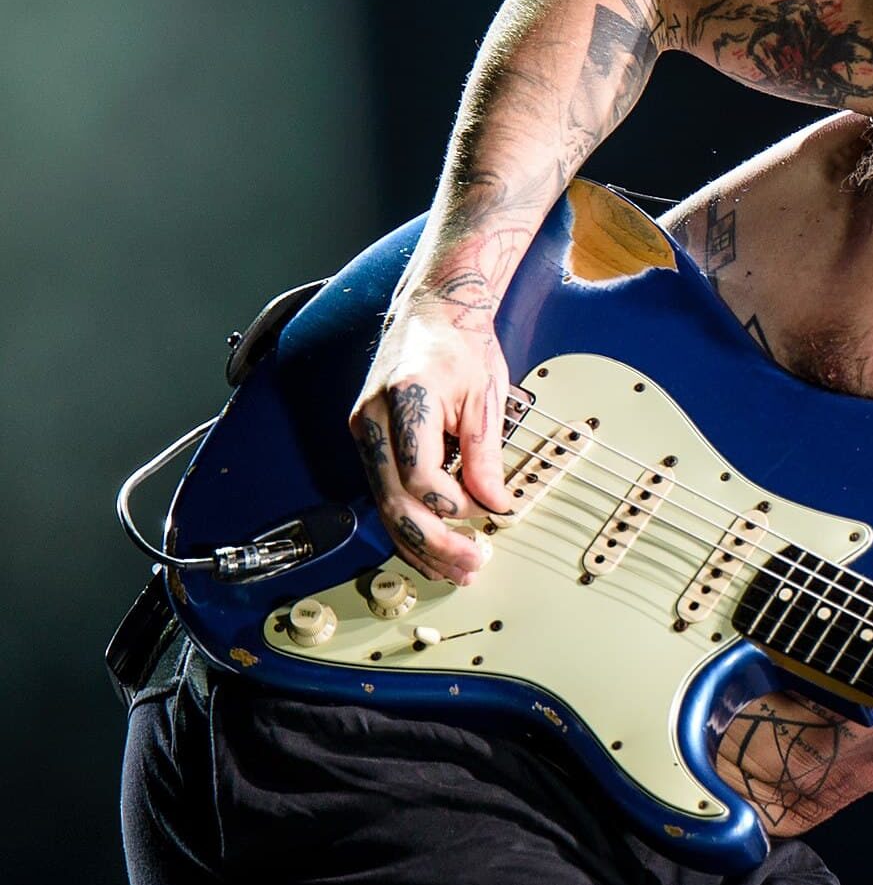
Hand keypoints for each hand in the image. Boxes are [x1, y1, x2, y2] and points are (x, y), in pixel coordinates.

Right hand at [346, 269, 516, 583]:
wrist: (433, 314)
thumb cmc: (461, 346)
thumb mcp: (486, 397)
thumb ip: (486, 456)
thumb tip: (496, 506)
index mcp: (405, 398)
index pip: (421, 474)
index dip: (458, 504)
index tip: (493, 512)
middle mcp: (372, 418)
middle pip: (395, 500)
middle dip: (434, 541)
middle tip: (472, 565)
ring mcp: (364, 431)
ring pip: (383, 505)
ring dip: (418, 544)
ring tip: (454, 570)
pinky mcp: (368, 441)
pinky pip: (384, 493)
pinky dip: (407, 525)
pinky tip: (430, 550)